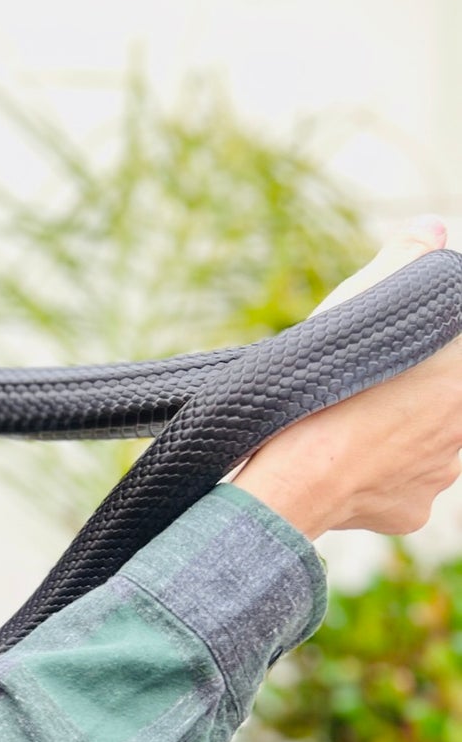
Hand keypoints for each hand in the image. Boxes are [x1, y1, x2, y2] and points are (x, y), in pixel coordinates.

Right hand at [233, 217, 461, 538]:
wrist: (296, 479)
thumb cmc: (328, 390)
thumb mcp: (363, 305)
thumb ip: (407, 261)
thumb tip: (431, 230)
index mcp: (461, 377)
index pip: (452, 356)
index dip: (429, 350)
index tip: (402, 349)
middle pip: (444, 400)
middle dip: (413, 391)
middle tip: (365, 385)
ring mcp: (439, 475)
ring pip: (424, 446)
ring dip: (395, 435)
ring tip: (348, 424)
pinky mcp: (411, 511)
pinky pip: (400, 490)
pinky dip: (377, 478)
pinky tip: (346, 465)